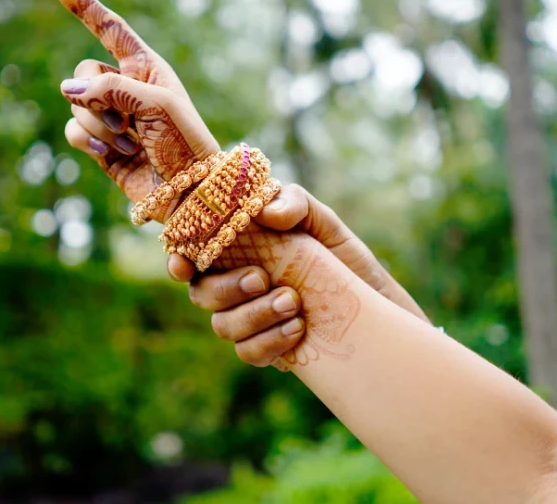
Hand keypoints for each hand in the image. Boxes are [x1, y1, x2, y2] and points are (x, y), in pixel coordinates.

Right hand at [56, 0, 218, 206]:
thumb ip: (112, 87)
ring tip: (129, 143)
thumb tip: (68, 87)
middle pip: (83, 71)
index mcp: (146, 68)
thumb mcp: (157, 105)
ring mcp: (110, 116)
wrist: (189, 190)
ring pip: (76, 104)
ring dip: (99, 125)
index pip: (111, 31)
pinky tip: (109, 155)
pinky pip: (74, 131)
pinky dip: (87, 141)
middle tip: (125, 121)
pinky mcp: (100, 145)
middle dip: (96, 96)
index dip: (87, 9)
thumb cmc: (185, 142)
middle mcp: (125, 87)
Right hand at [175, 184, 429, 368]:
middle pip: (201, 292)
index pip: (192, 252)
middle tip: (262, 279)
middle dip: (226, 289)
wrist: (379, 307)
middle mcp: (236, 286)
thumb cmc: (343, 259)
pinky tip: (298, 330)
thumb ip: (294, 204)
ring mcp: (249, 320)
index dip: (177, 257)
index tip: (183, 264)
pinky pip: (248, 352)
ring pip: (223, 326)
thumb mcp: (324, 222)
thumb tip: (264, 214)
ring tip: (295, 304)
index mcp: (238, 251)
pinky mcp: (267, 349)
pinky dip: (269, 342)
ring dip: (254, 316)